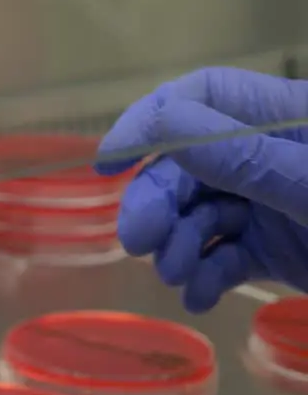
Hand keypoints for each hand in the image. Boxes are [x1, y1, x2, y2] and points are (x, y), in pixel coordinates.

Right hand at [95, 67, 307, 311]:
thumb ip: (243, 158)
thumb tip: (163, 123)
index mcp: (286, 117)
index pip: (202, 96)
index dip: (151, 122)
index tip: (109, 162)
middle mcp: (270, 154)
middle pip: (188, 166)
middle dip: (157, 203)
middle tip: (137, 242)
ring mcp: (271, 203)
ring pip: (198, 215)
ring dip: (178, 247)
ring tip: (179, 276)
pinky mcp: (276, 250)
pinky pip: (224, 257)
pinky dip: (206, 278)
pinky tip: (202, 297)